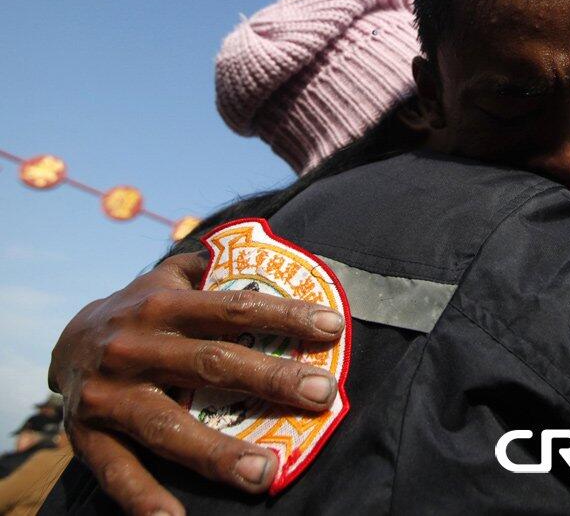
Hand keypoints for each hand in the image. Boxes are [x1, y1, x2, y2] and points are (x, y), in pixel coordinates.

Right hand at [49, 251, 345, 515]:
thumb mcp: (171, 278)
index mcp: (162, 304)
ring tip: (266, 472)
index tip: (332, 326)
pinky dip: (144, 498)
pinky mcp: (86, 435)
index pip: (234, 306)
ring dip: (219, 452)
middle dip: (271, 379)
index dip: (285, 315)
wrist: (63, 341)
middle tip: (322, 395)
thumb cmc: (143, 311)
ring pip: (168, 426)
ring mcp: (109, 393)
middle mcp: (135, 346)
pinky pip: (118, 472)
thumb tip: (281, 252)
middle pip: (211, 364)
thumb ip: (216, 268)